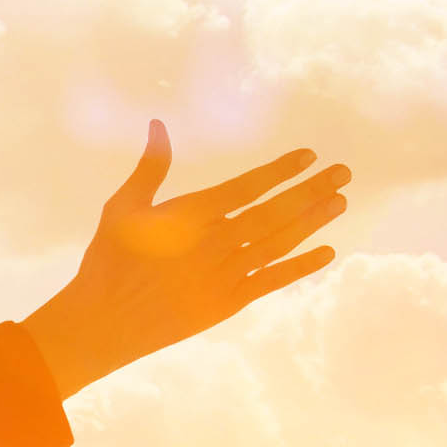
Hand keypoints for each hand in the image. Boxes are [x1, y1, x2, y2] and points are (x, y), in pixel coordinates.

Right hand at [21, 124, 347, 397]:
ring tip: (339, 202)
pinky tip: (326, 252)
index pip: (246, 187)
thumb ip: (149, 167)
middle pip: (273, 212)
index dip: (280, 171)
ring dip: (312, 221)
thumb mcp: (122, 207)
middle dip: (311, 190)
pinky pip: (273, 280)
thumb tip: (159, 125)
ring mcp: (224, 274)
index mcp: (190, 216)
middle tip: (343, 173)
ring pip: (279, 243)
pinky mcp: (227, 302)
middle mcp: (214, 243)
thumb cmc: (109, 261)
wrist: (104, 322)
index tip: (309, 156)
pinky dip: (301, 266)